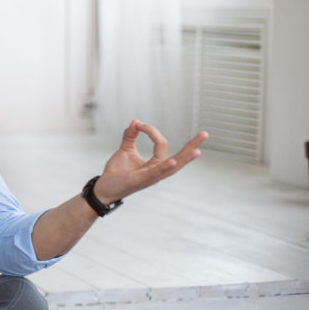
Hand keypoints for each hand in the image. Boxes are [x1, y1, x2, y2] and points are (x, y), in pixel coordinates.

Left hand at [92, 120, 207, 203]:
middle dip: (191, 146)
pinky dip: (164, 167)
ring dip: (185, 158)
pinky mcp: (139, 180)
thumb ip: (130, 136)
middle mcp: (157, 171)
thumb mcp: (125, 150)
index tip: (139, 125)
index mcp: (155, 164)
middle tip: (205, 134)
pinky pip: (154, 173)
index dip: (152, 131)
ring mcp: (150, 177)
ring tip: (197, 150)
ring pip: (171, 167)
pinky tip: (173, 161)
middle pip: (179, 158)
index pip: (161, 144)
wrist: (103, 188)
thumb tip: (135, 121)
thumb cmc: (117, 173)